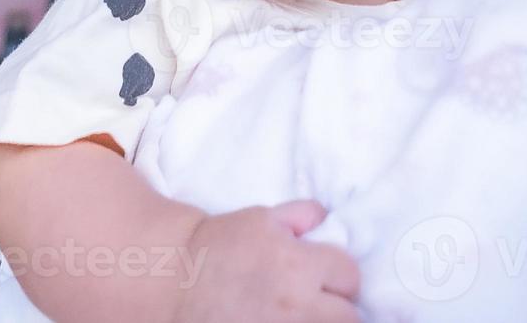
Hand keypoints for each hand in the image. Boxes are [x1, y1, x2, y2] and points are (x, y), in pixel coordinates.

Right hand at [174, 200, 360, 322]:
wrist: (176, 279)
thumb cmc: (219, 245)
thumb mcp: (261, 218)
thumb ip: (301, 215)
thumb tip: (325, 219)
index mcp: (300, 265)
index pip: (350, 275)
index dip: (339, 274)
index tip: (326, 278)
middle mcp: (297, 304)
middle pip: (349, 316)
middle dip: (338, 306)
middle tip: (319, 302)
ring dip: (321, 321)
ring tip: (302, 314)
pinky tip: (283, 320)